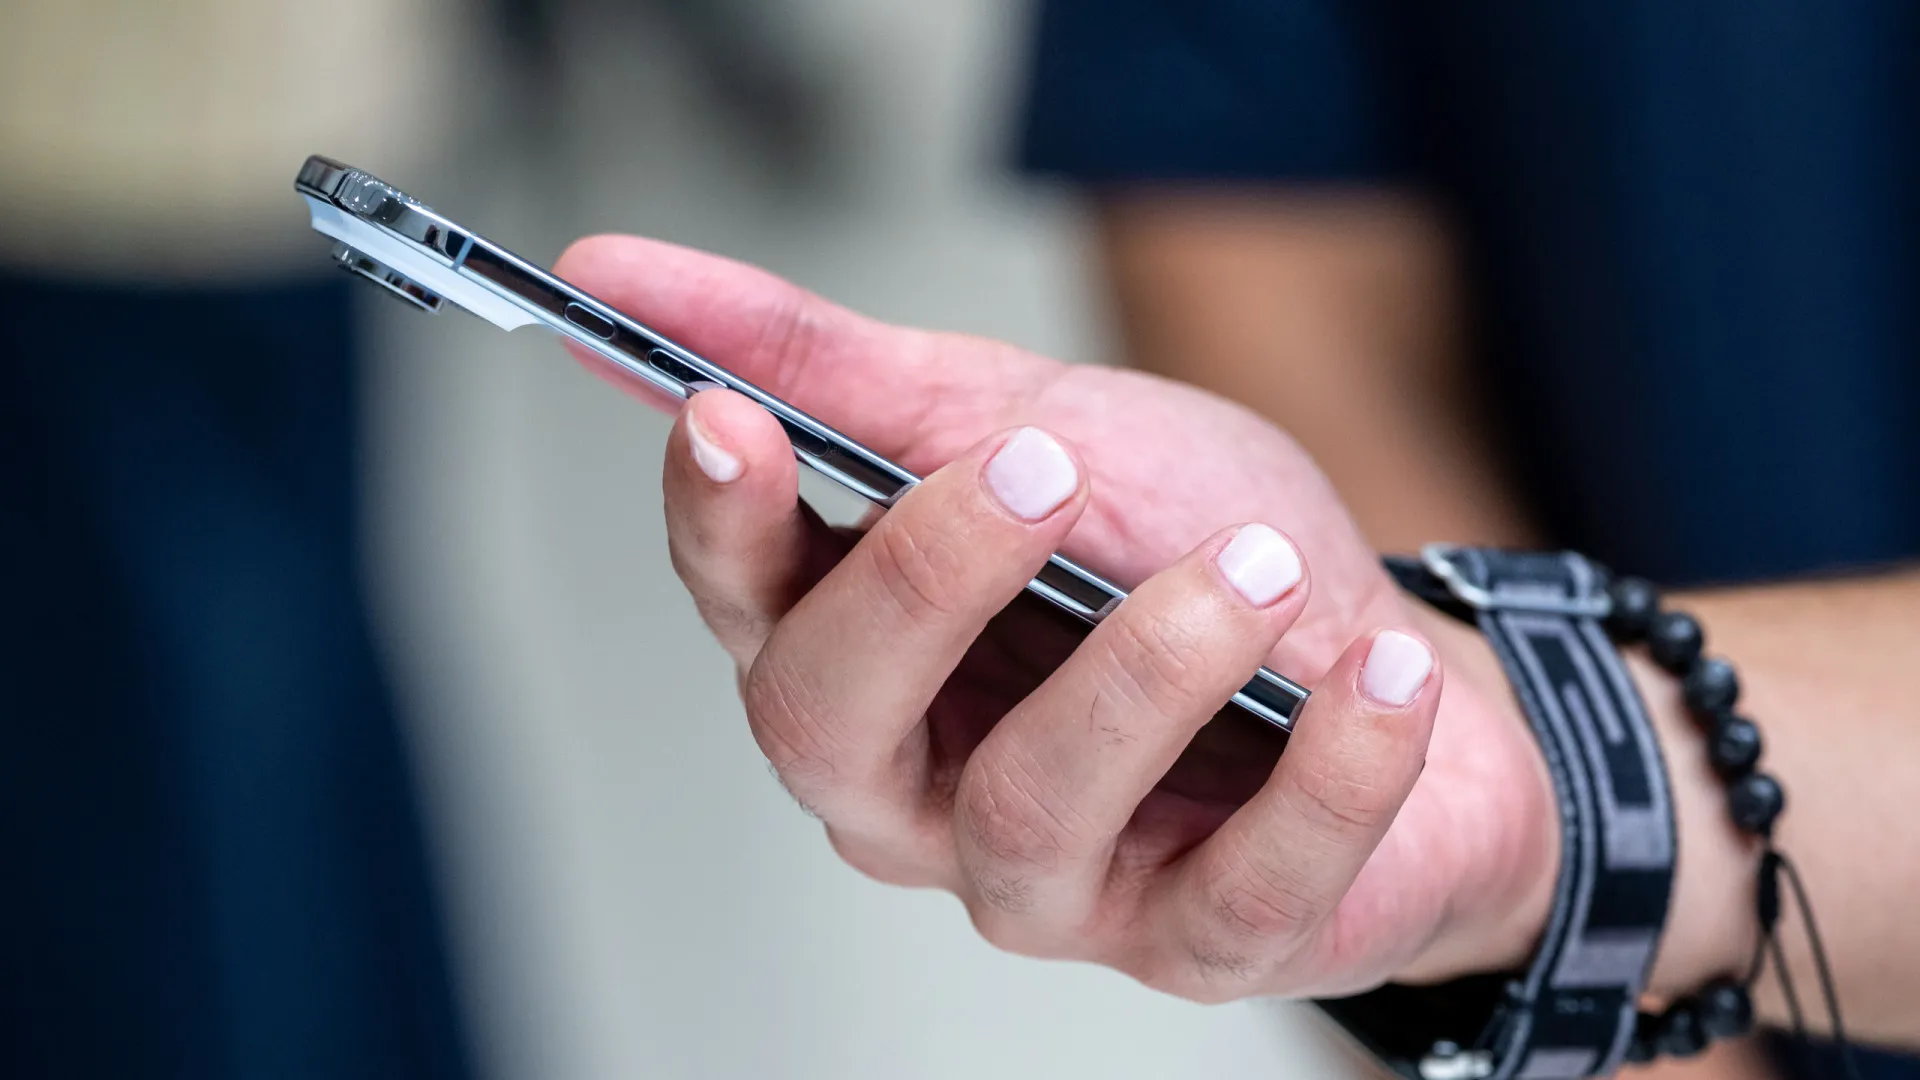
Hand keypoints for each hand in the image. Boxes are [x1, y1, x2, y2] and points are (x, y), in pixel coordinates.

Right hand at [554, 235, 1558, 1000]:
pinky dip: (1325, 771)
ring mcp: (1051, 881)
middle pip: (832, 724)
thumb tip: (622, 276)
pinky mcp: (1197, 941)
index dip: (720, 520)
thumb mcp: (1020, 412)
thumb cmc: (1178, 540)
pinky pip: (1241, 887)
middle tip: (1038, 470)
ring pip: (1031, 809)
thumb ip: (835, 367)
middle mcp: (918, 788)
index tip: (731, 420)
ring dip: (1147, 667)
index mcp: (858, 653)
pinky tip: (1373, 674)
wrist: (1385, 654)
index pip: (742, 602)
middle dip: (924, 585)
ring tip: (1251, 567)